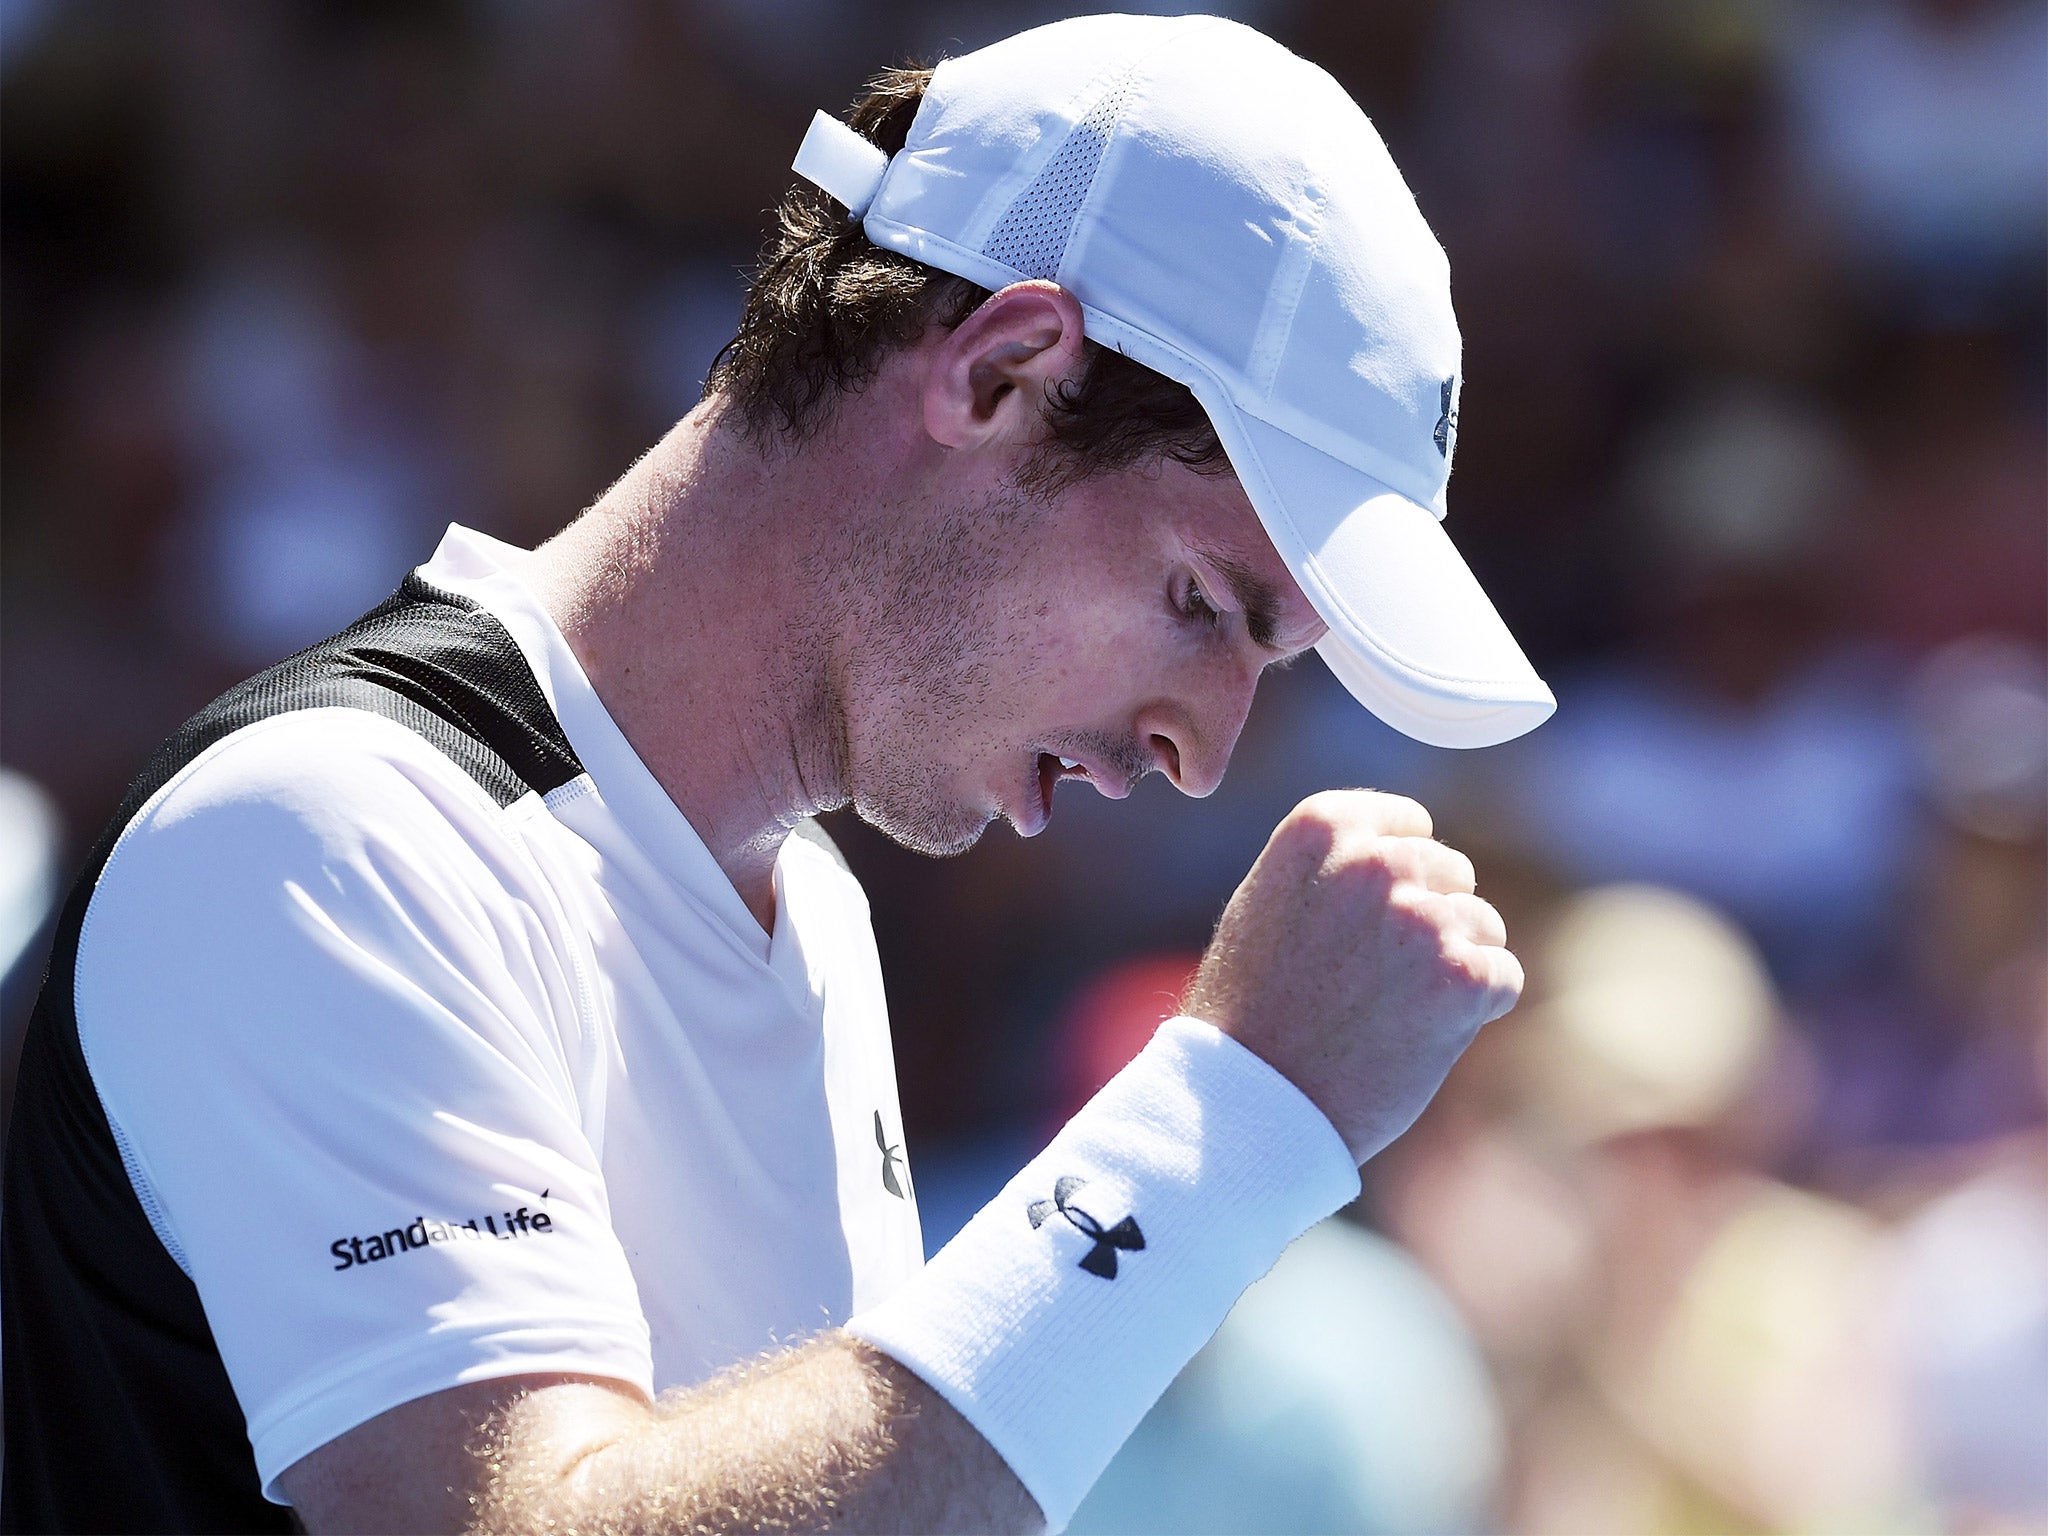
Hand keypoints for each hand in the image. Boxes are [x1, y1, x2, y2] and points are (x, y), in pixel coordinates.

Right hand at [1184, 790, 1521, 1162]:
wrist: (1255, 1103)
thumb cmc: (1251, 1011)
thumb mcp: (1269, 902)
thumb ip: (1335, 866)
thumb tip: (1407, 852)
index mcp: (1321, 828)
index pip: (1408, 823)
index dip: (1395, 879)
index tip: (1358, 926)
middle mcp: (1374, 861)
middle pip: (1451, 872)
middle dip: (1426, 922)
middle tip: (1370, 981)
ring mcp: (1422, 918)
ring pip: (1483, 923)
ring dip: (1450, 966)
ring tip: (1386, 1011)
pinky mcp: (1462, 977)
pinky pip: (1502, 976)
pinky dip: (1472, 1011)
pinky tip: (1415, 1035)